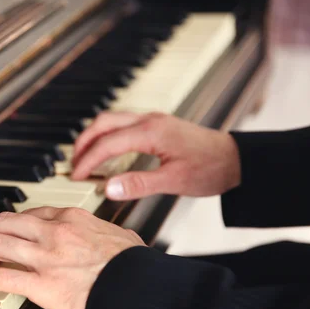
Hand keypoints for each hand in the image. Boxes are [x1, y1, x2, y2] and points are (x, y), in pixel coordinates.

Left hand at [0, 207, 144, 308]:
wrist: (140, 289)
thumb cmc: (135, 267)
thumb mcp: (120, 237)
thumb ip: (103, 233)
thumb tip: (107, 237)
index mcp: (72, 218)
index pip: (31, 212)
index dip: (15, 224)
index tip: (11, 231)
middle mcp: (53, 231)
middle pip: (6, 222)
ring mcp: (44, 257)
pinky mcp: (39, 284)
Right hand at [71, 111, 240, 199]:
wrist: (236, 159)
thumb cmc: (210, 168)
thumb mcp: (174, 181)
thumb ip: (138, 184)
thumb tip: (107, 189)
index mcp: (151, 131)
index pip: (107, 143)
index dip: (88, 161)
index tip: (76, 176)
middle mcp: (149, 120)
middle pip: (102, 123)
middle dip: (83, 143)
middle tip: (73, 165)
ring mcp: (152, 119)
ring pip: (111, 119)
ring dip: (93, 136)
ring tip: (84, 158)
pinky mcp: (156, 124)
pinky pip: (122, 123)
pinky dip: (107, 135)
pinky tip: (106, 150)